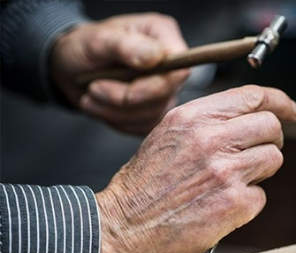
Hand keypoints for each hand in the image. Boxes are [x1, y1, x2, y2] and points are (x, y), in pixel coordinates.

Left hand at [50, 13, 189, 134]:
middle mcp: (171, 66)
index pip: (180, 68)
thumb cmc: (83, 47)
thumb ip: (126, 46)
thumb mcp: (97, 40)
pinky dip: (116, 121)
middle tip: (94, 88)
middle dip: (125, 99)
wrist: (71, 69)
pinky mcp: (155, 112)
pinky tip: (100, 107)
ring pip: (152, 115)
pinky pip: (143, 127)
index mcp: (164, 37)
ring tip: (90, 96)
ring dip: (114, 112)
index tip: (125, 85)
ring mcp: (166, 91)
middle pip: (164, 95)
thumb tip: (156, 57)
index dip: (156, 84)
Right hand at [93, 85, 295, 252]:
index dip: (279, 102)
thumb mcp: (169, 135)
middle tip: (261, 152)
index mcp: (193, 117)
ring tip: (232, 182)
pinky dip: (248, 202)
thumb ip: (207, 121)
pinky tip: (221, 205)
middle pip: (271, 127)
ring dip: (260, 171)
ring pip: (273, 158)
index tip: (290, 111)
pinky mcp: (236, 203)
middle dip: (272, 140)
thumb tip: (248, 117)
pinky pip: (262, 195)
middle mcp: (211, 139)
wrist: (124, 226)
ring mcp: (226, 171)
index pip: (253, 96)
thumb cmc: (144, 185)